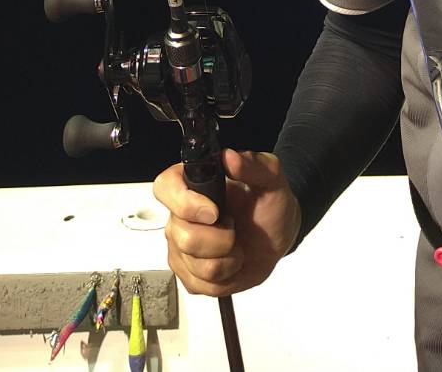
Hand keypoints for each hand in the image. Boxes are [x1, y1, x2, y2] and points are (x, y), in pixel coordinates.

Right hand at [152, 149, 301, 295]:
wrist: (276, 236)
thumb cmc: (268, 202)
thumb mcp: (271, 177)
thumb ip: (253, 164)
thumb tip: (229, 157)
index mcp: (191, 183)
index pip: (165, 187)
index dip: (184, 202)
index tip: (214, 211)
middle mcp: (178, 216)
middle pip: (183, 235)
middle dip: (220, 238)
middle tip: (235, 227)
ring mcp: (180, 248)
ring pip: (195, 264)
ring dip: (227, 257)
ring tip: (236, 244)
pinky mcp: (189, 275)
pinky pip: (201, 284)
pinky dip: (225, 276)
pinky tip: (232, 261)